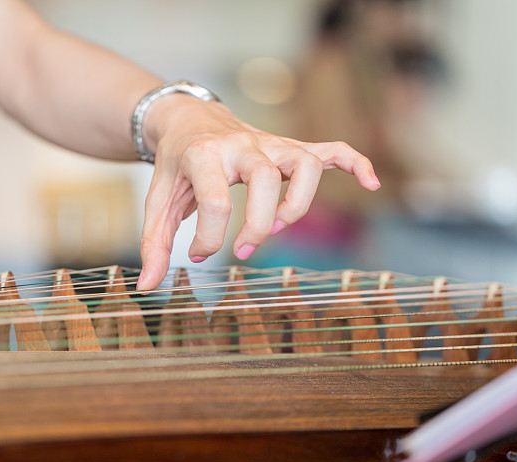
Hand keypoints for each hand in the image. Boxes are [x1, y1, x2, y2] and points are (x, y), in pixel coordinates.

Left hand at [136, 98, 379, 290]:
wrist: (187, 118)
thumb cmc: (175, 165)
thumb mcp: (157, 201)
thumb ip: (153, 243)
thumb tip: (146, 288)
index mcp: (204, 155)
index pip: (216, 201)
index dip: (209, 238)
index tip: (198, 256)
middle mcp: (242, 145)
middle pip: (267, 178)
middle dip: (259, 224)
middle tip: (242, 251)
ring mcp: (271, 144)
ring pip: (306, 163)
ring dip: (300, 202)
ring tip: (280, 227)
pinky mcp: (290, 148)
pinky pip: (332, 150)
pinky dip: (354, 164)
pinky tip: (370, 184)